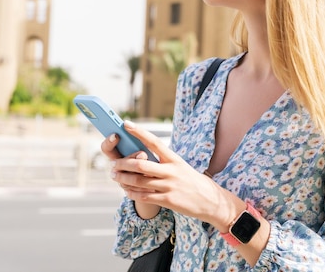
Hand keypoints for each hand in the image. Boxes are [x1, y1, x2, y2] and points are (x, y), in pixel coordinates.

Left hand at [108, 121, 242, 229]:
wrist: (210, 200)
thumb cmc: (191, 181)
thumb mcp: (180, 166)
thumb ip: (163, 162)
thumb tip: (141, 158)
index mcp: (174, 159)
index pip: (154, 142)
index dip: (139, 132)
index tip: (126, 124)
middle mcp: (171, 171)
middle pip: (140, 165)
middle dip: (123, 164)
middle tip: (113, 164)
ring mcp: (169, 186)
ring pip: (139, 182)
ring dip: (124, 179)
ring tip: (115, 176)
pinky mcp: (168, 200)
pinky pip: (144, 197)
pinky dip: (132, 193)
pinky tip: (127, 191)